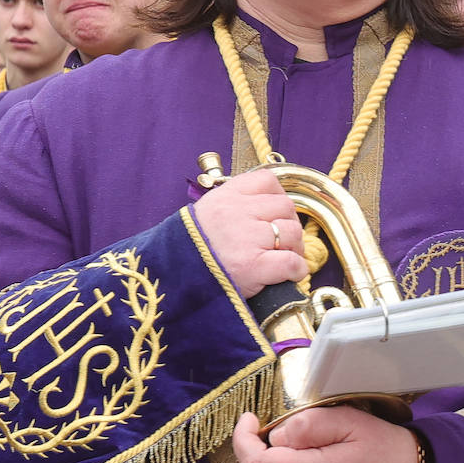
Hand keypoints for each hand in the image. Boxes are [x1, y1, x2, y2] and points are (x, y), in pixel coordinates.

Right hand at [192, 169, 308, 297]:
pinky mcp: (253, 266)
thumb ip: (234, 206)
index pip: (267, 182)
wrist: (166, 280)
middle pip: (285, 207)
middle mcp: (237, 213)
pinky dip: (296, 269)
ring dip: (294, 247)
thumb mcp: (206, 215)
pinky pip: (291, 261)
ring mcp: (246, 238)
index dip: (278, 198)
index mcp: (225, 197)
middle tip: (283, 242)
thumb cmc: (189, 251)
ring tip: (283, 258)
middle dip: (289, 224)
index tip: (275, 214)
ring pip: (291, 232)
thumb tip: (268, 210)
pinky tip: (290, 274)